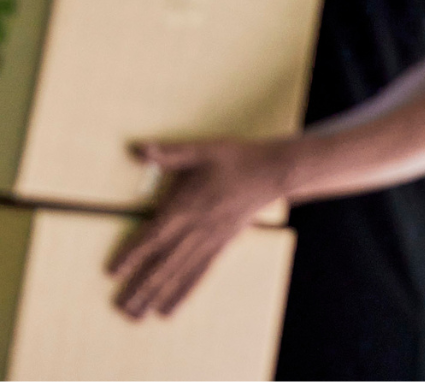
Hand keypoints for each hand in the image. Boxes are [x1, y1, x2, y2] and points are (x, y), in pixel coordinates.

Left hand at [108, 138, 293, 318]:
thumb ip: (169, 153)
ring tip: (137, 316)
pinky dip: (183, 293)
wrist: (272, 172)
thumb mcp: (200, 149)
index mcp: (186, 206)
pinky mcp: (222, 246)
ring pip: (179, 273)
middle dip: (140, 286)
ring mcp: (210, 240)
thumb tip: (138, 150)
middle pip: (164, 263)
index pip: (153, 235)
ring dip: (157, 296)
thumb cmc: (234, 159)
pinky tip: (169, 310)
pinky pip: (200, 274)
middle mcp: (196, 229)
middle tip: (120, 307)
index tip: (111, 273)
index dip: (131, 255)